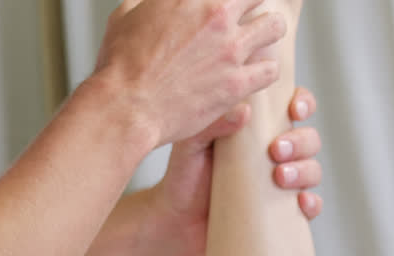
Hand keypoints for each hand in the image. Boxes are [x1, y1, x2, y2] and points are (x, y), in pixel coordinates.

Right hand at [90, 0, 288, 147]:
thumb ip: (146, 2)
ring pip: (275, 26)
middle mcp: (215, 15)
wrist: (124, 107)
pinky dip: (264, 70)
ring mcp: (230, 48)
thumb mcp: (125, 16)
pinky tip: (253, 75)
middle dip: (252, 4)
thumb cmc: (119, 67)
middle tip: (246, 16)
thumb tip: (150, 1)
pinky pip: (271, 69)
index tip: (228, 5)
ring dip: (267, 32)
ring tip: (258, 43)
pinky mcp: (236, 83)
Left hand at [151, 87, 324, 255]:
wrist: (178, 223)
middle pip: (308, 139)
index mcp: (258, 130)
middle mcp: (275, 154)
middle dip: (300, 141)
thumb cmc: (184, 179)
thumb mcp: (190, 146)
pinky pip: (311, 206)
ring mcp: (281, 184)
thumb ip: (211, 124)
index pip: (291, 108)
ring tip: (279, 177)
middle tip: (276, 150)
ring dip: (304, 170)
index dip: (302, 103)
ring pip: (312, 170)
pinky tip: (300, 203)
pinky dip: (312, 203)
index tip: (294, 109)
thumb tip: (243, 111)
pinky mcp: (282, 212)